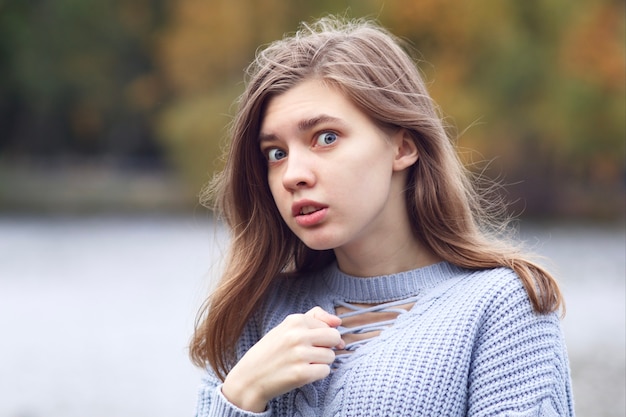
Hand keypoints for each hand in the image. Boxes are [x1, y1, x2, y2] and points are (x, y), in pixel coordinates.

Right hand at [221, 306, 343, 411]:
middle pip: (334, 338)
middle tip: (311, 354)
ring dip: (320, 362)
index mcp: (295, 320)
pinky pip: (326, 371)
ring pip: (331, 356)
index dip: (322, 337)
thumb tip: (338, 321)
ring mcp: (300, 354)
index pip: (328, 325)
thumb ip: (313, 318)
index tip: (309, 344)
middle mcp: (297, 335)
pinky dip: (316, 375)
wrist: (249, 378)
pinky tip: (301, 374)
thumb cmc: (271, 352)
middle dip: (327, 347)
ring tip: (302, 364)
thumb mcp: (287, 328)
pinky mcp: (302, 373)